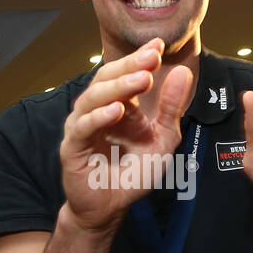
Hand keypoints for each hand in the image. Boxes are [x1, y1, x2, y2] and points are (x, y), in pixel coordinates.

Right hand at [59, 38, 192, 233]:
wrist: (111, 208)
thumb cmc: (133, 173)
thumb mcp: (162, 140)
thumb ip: (170, 108)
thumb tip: (181, 71)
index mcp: (118, 105)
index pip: (125, 73)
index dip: (140, 58)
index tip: (159, 44)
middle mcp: (97, 111)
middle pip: (107, 80)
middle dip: (130, 66)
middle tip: (152, 57)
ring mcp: (82, 127)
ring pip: (93, 98)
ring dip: (119, 87)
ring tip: (142, 79)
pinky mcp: (72, 148)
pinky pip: (83, 127)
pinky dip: (99, 117)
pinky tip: (117, 110)